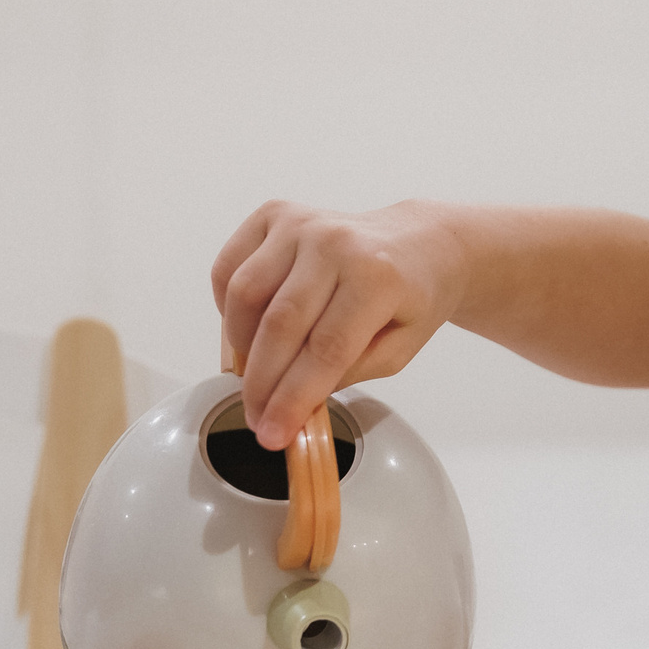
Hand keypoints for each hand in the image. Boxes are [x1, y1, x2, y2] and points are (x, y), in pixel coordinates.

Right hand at [211, 201, 463, 449]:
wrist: (420, 243)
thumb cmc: (412, 295)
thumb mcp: (400, 349)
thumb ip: (347, 374)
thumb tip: (293, 402)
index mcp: (377, 277)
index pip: (325, 350)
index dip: (293, 399)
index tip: (274, 433)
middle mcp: (335, 243)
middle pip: (280, 325)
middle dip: (261, 384)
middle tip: (257, 417)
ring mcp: (301, 224)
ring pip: (245, 295)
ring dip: (241, 346)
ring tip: (256, 374)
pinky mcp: (274, 215)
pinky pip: (230, 269)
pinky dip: (228, 308)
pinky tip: (248, 329)